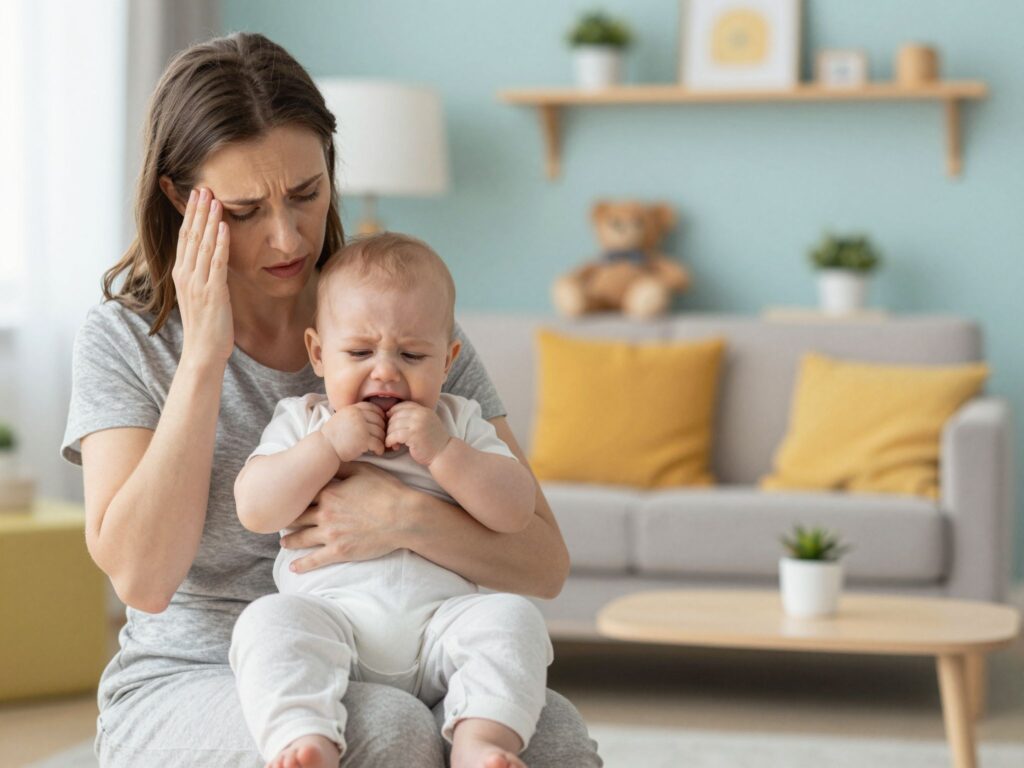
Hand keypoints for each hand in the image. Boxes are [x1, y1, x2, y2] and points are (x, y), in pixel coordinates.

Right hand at [173, 188, 233, 366]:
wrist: (203, 353)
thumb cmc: (206, 327)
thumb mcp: (201, 296)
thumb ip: (203, 276)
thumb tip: (211, 259)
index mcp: (181, 275)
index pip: (185, 238)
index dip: (190, 215)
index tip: (196, 195)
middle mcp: (185, 275)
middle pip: (191, 235)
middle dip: (197, 210)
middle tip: (203, 187)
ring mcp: (197, 283)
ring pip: (202, 244)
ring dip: (209, 219)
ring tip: (214, 198)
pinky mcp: (212, 293)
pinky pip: (216, 262)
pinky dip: (220, 242)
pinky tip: (224, 226)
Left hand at [280, 464, 410, 572]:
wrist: (403, 516)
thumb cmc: (386, 490)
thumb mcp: (363, 470)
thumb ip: (341, 467)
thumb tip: (328, 461)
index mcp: (328, 493)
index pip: (302, 495)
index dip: (294, 498)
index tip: (286, 499)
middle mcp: (324, 514)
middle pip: (297, 518)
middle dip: (287, 520)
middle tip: (280, 521)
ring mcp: (330, 534)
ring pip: (301, 539)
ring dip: (290, 541)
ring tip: (284, 542)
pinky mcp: (339, 551)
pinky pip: (314, 560)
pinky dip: (302, 565)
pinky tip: (293, 567)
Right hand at [320, 402, 385, 460]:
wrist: (324, 447)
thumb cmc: (333, 435)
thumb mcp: (342, 417)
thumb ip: (355, 414)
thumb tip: (373, 415)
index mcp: (353, 409)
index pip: (373, 408)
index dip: (380, 416)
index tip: (380, 424)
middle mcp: (358, 415)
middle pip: (379, 420)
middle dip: (382, 429)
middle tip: (381, 437)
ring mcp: (361, 427)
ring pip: (380, 432)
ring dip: (381, 440)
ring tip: (378, 446)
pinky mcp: (364, 439)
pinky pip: (379, 443)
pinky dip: (380, 448)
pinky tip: (377, 452)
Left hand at [384, 401, 451, 464]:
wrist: (443, 453)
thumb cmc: (433, 441)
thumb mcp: (426, 423)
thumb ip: (415, 416)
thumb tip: (391, 413)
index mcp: (424, 410)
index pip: (404, 405)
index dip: (393, 412)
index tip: (389, 420)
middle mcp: (421, 415)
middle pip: (396, 415)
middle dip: (389, 426)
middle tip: (391, 436)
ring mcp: (417, 424)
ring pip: (393, 425)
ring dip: (389, 435)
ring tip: (393, 443)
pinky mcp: (413, 435)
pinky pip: (394, 435)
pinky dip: (390, 441)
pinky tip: (393, 446)